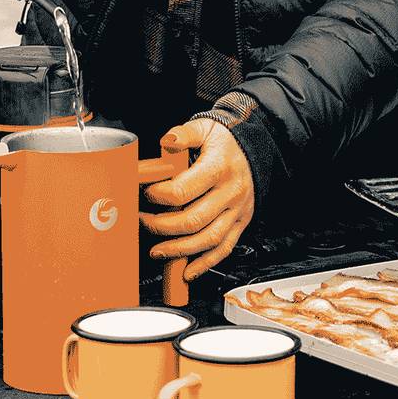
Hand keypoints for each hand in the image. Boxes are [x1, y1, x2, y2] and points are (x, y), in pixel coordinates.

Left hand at [140, 120, 254, 281]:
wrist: (254, 146)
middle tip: (143, 222)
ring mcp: (238, 210)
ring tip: (158, 251)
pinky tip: (187, 270)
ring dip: (180, 250)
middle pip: (193, 220)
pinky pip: (224, 248)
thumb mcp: (204, 128)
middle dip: (162, 227)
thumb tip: (167, 142)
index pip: (184, 190)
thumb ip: (183, 135)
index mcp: (219, 167)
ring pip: (208, 239)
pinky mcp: (241, 222)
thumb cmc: (225, 140)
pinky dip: (205, 263)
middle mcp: (231, 191)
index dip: (159, 196)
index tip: (145, 194)